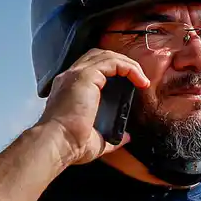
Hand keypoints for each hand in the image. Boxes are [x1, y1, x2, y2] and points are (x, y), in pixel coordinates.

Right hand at [40, 48, 150, 165]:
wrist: (58, 143)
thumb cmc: (71, 144)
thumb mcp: (97, 140)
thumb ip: (112, 137)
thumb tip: (126, 137)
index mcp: (71, 89)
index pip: (94, 68)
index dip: (115, 71)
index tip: (134, 86)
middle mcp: (71, 78)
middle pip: (99, 56)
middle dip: (123, 63)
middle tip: (140, 79)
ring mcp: (76, 75)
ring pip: (107, 56)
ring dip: (128, 64)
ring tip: (142, 79)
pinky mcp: (85, 76)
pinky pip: (112, 62)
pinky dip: (129, 67)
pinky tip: (140, 80)